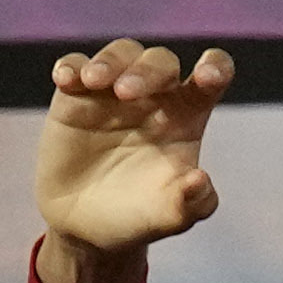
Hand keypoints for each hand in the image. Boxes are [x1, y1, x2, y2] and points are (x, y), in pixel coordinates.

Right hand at [27, 40, 235, 282]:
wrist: (85, 229)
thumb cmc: (137, 217)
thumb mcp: (167, 218)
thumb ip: (192, 203)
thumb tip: (200, 179)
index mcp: (187, 117)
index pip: (213, 76)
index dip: (215, 66)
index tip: (206, 75)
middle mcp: (154, 97)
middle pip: (161, 62)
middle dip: (147, 70)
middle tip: (125, 93)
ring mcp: (112, 93)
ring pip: (121, 54)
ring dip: (109, 61)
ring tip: (92, 80)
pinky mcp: (75, 97)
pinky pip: (75, 65)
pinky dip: (71, 65)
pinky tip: (66, 79)